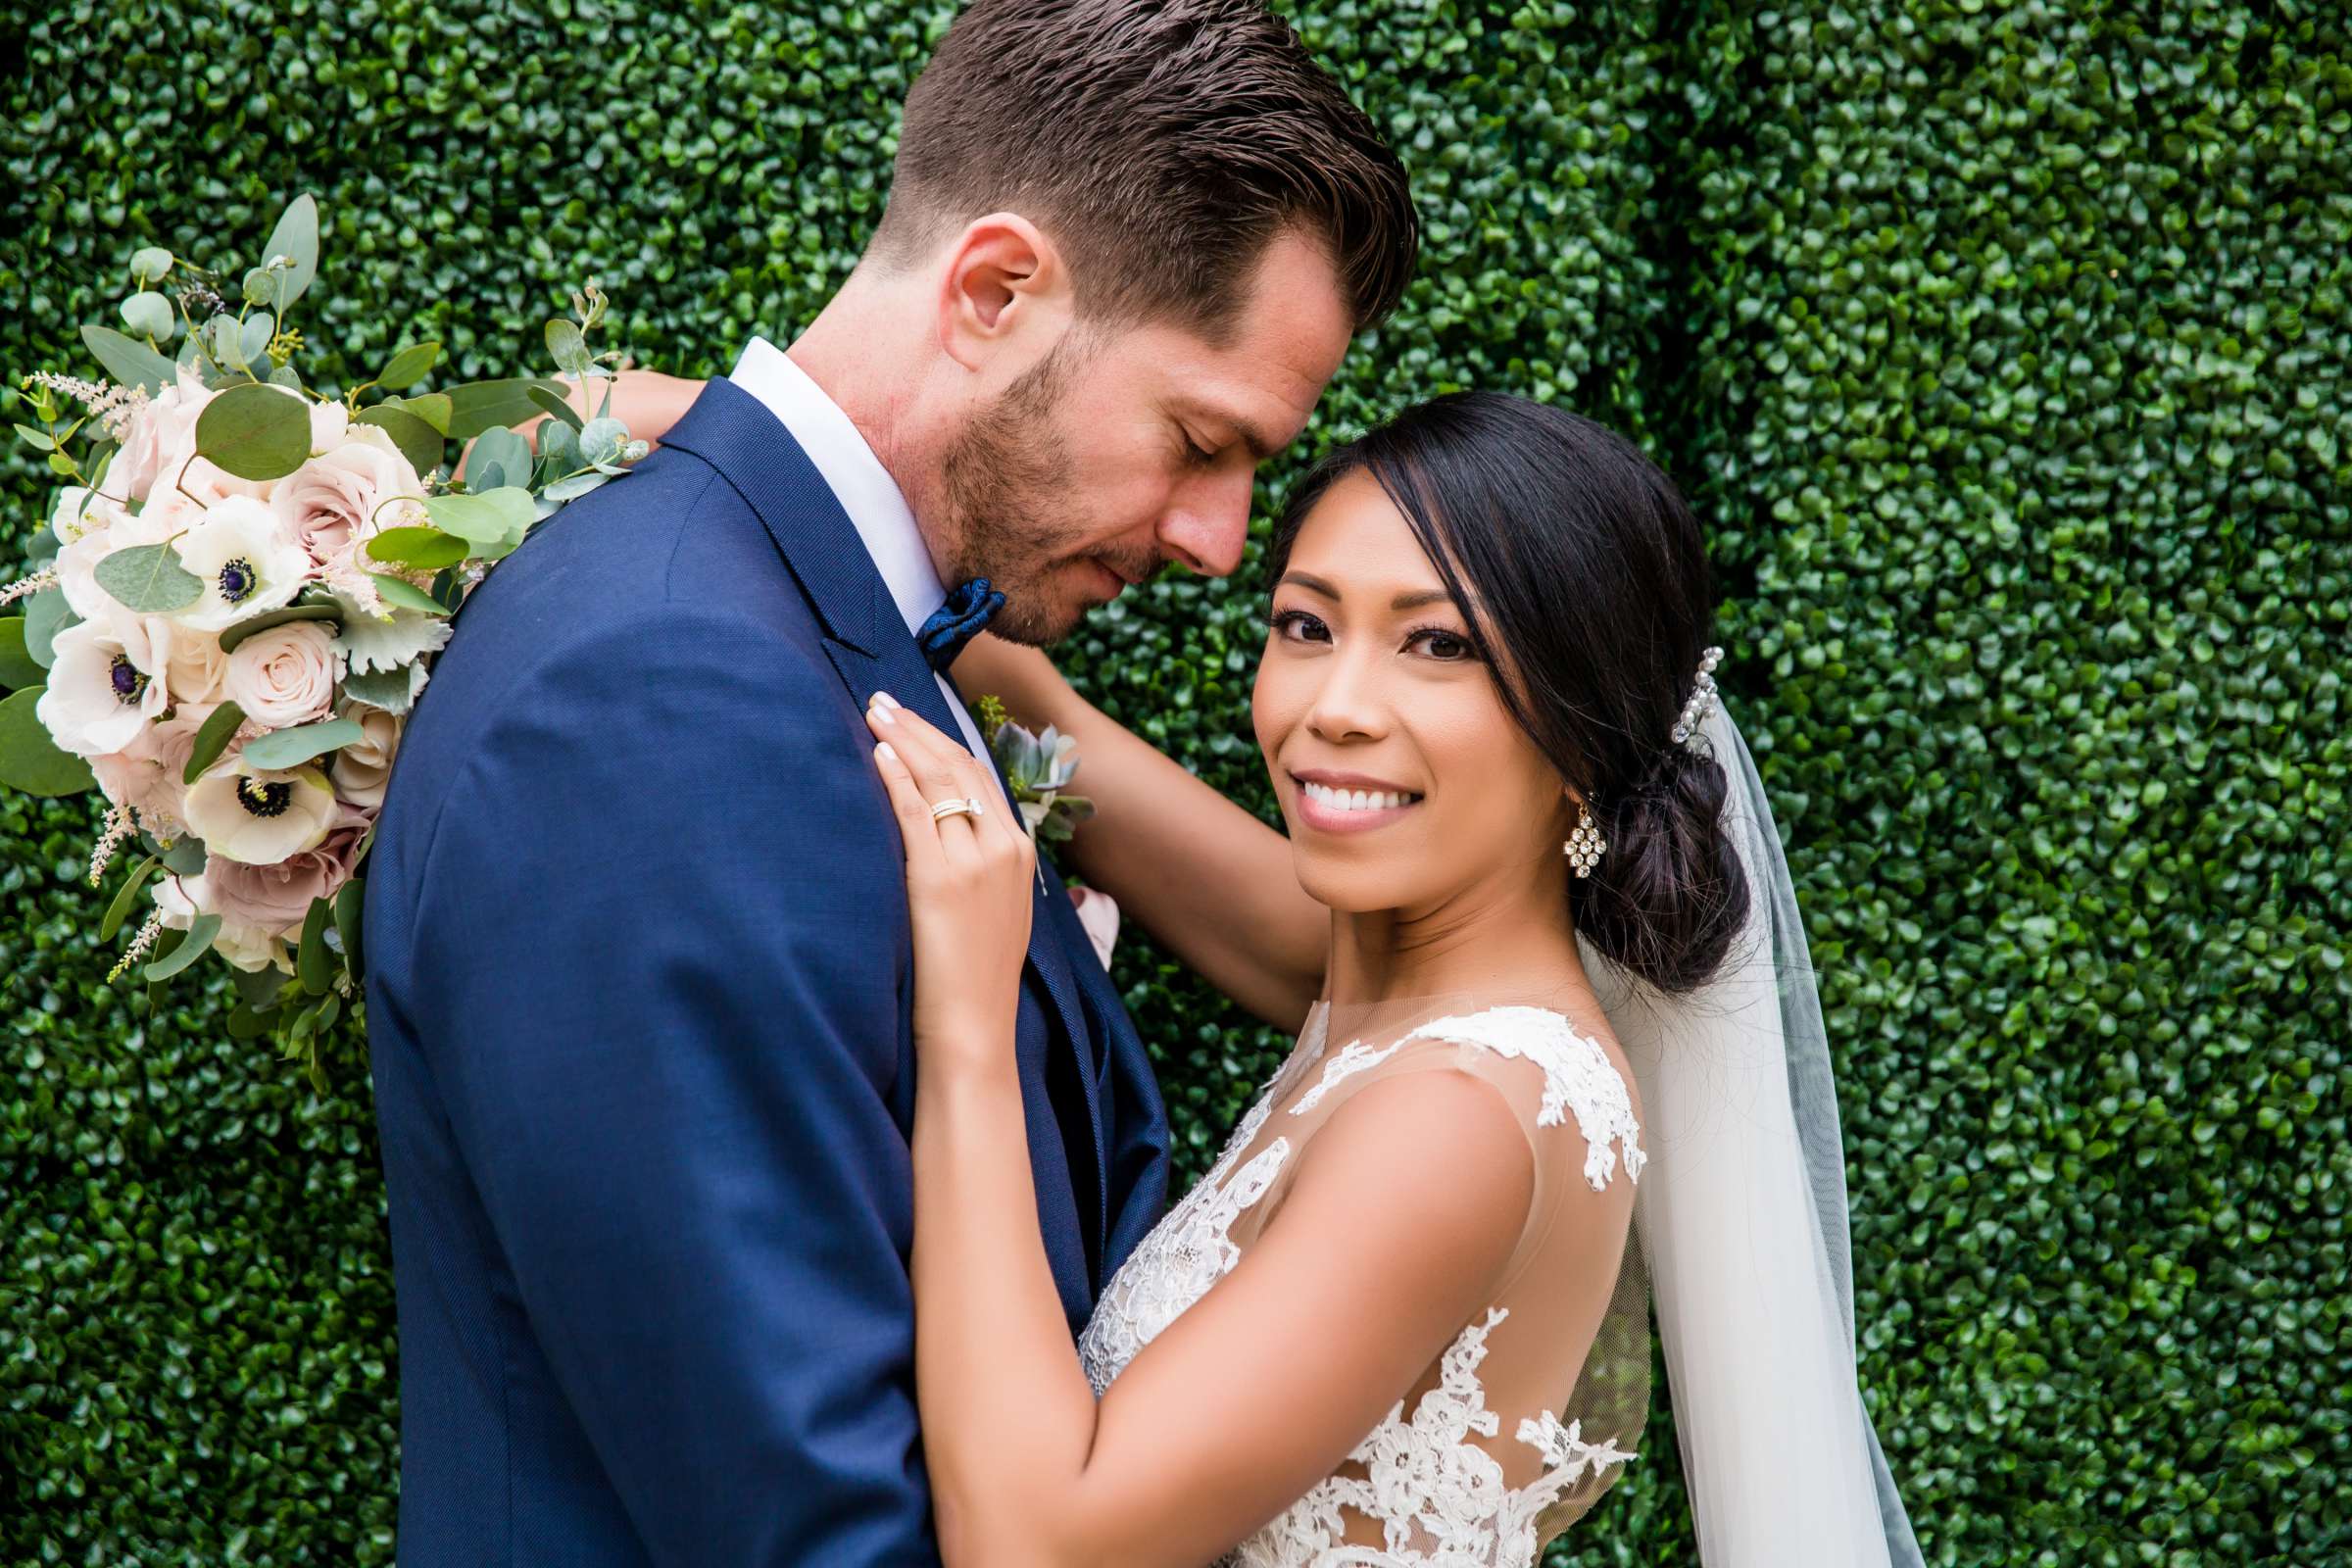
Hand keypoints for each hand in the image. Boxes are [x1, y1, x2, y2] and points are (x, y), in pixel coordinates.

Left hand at [864, 692, 1035, 1070]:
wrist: (976, 1028)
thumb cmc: (975, 978)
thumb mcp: (994, 912)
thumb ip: (978, 868)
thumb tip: (942, 835)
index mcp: (1020, 852)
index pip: (980, 775)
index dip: (943, 740)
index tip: (911, 718)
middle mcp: (1004, 847)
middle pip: (959, 766)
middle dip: (919, 727)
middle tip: (882, 700)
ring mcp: (975, 861)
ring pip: (938, 780)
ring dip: (903, 740)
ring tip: (873, 713)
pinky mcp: (941, 879)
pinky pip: (915, 814)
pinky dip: (896, 778)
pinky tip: (879, 754)